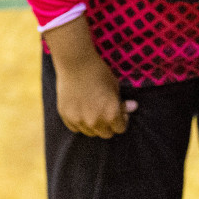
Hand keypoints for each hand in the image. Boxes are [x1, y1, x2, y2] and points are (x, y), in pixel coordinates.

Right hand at [45, 16, 137, 137]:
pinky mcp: (66, 117)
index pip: (120, 129)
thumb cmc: (99, 72)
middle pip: (105, 134)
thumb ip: (121, 102)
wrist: (76, 63)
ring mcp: (79, 121)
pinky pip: (76, 128)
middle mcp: (95, 122)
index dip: (122, 120)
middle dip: (109, 125)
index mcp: (111, 115)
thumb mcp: (115, 86)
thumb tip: (132, 108)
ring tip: (94, 110)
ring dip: (94, 125)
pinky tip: (82, 110)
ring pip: (90, 133)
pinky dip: (80, 122)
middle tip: (107, 112)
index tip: (120, 113)